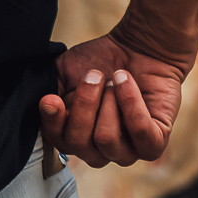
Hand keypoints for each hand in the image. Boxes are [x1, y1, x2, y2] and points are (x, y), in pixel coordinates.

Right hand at [39, 33, 182, 167]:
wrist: (138, 46)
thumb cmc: (101, 60)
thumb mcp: (66, 71)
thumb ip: (49, 90)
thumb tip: (44, 105)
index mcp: (74, 135)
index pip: (57, 141)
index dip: (53, 122)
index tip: (52, 98)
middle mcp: (98, 150)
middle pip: (79, 143)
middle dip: (85, 102)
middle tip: (95, 75)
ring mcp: (125, 151)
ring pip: (107, 139)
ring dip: (110, 100)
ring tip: (117, 79)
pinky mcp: (153, 144)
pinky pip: (140, 132)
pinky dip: (131, 101)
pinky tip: (127, 81)